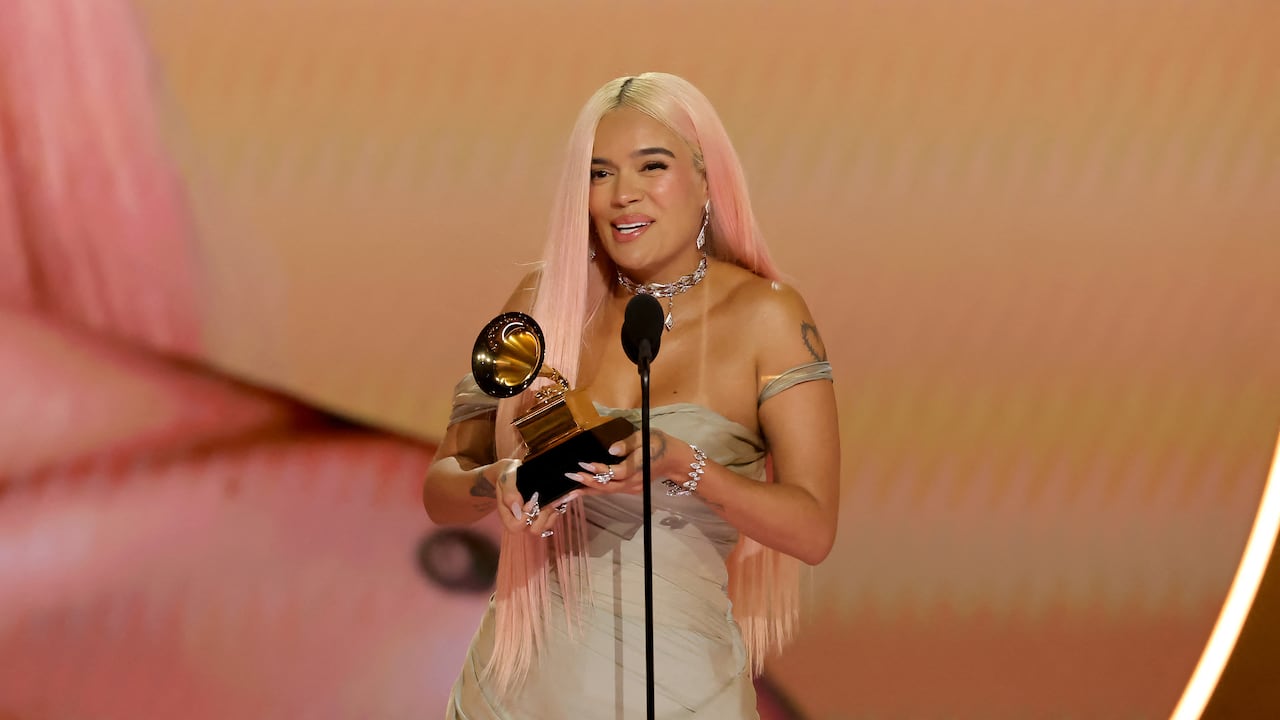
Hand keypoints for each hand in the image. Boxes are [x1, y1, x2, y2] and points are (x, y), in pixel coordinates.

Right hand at [492, 458, 583, 537]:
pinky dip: (556, 509)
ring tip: (552, 499)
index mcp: (508, 516)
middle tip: (543, 501)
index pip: (516, 527)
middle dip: (541, 515)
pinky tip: (557, 499)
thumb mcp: (506, 479)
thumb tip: (518, 507)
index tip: (530, 501)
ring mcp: (533, 519)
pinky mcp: (544, 514)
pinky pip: (553, 519)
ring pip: (546, 525)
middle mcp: (521, 521)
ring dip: (550, 512)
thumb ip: (509, 493)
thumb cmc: (509, 476)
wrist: (516, 472)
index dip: (524, 517)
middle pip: (534, 530)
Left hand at [564, 430, 679, 495]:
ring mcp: (632, 488)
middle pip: (609, 486)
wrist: (674, 460)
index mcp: (639, 467)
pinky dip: (595, 490)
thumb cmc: (659, 444)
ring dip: (588, 490)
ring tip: (568, 491)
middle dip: (588, 483)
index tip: (585, 464)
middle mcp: (634, 482)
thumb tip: (611, 449)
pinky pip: (610, 491)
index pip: (617, 472)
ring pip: (608, 491)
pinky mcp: (630, 489)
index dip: (601, 470)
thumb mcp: (646, 436)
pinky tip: (581, 490)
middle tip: (570, 478)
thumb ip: (628, 443)